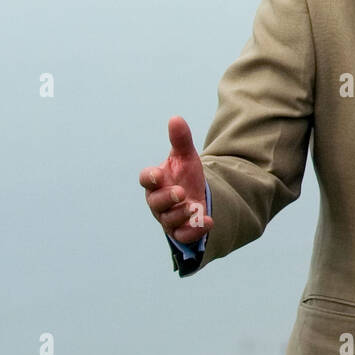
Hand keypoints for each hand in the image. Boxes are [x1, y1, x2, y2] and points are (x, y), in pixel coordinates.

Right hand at [139, 116, 212, 244]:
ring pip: (168, 220)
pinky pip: (182, 235)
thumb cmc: (185, 175)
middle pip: (155, 202)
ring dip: (181, 214)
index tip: (158, 174)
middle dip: (167, 198)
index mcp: (156, 181)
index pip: (146, 179)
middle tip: (180, 192)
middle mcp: (158, 201)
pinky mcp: (180, 230)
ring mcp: (168, 217)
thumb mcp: (186, 156)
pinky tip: (208, 222)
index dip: (150, 177)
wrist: (197, 196)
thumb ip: (180, 139)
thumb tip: (175, 118)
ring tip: (194, 206)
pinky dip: (193, 231)